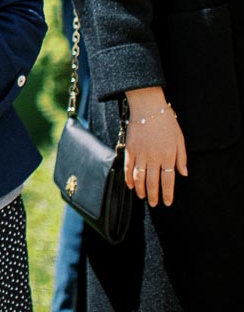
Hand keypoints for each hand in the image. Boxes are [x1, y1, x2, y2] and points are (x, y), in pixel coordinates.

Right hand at [123, 86, 186, 206]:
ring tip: (142, 196)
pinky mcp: (130, 149)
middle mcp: (154, 158)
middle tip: (154, 203)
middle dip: (153, 195)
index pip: (168, 180)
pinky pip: (128, 167)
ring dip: (140, 189)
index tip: (167, 202)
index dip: (167, 193)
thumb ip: (182, 158)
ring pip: (139, 178)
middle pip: (152, 182)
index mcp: (168, 156)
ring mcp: (140, 154)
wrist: (148, 108)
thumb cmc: (166, 122)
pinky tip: (130, 185)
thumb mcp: (180, 139)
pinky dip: (128, 178)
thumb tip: (184, 173)